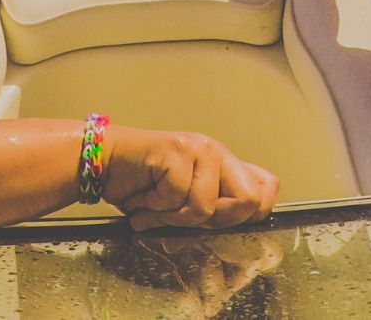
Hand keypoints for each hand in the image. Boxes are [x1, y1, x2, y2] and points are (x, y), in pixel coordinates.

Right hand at [102, 128, 279, 230]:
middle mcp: (216, 152)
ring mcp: (199, 148)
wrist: (105, 164)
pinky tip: (144, 193)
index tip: (216, 222)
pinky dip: (155, 206)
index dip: (247, 216)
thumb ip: (215, 205)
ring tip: (155, 203)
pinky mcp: (177, 149)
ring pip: (206, 206)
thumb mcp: (185, 201)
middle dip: (213, 221)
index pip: (266, 190)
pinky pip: (177, 197)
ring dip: (173, 216)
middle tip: (182, 215)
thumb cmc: (143, 185)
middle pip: (248, 201)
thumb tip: (249, 218)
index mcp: (225, 164)